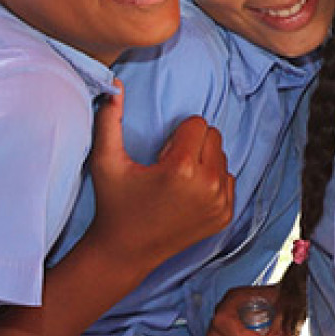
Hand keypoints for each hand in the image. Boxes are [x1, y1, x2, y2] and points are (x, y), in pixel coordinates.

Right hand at [84, 82, 234, 269]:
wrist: (126, 252)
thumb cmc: (114, 203)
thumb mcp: (105, 161)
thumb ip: (109, 119)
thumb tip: (114, 83)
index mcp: (182, 168)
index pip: (197, 123)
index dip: (176, 135)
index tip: (161, 156)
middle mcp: (208, 186)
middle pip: (214, 137)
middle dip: (193, 145)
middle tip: (169, 167)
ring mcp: (220, 203)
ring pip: (222, 158)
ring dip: (203, 162)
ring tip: (178, 183)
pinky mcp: (226, 216)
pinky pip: (228, 180)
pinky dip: (212, 182)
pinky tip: (188, 196)